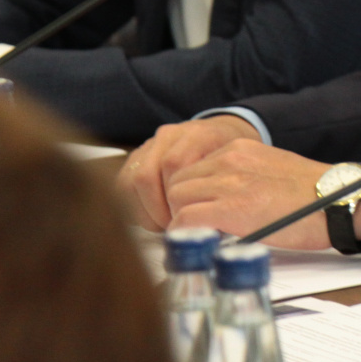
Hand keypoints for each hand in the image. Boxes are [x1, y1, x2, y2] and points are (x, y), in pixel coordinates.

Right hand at [118, 116, 260, 230]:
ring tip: (162, 224)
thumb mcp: (237, 169)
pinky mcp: (138, 155)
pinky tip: (152, 216)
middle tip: (170, 226)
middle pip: (146, 174)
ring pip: (131, 179)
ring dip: (143, 209)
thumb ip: (223, 187)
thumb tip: (207, 222)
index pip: (174, 164)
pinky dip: (134, 204)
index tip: (184, 218)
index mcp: (198, 135)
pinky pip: (124, 182)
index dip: (175, 197)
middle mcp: (171, 135)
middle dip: (155, 208)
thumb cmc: (231, 161)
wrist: (224, 135)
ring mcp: (152, 143)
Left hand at [163, 140, 342, 249]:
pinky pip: (185, 220)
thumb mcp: (271, 170)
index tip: (198, 210)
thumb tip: (220, 199)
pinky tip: (204, 241)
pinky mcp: (231, 208)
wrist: (338, 202)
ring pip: (176, 199)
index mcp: (240, 148)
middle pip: (176, 182)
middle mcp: (230, 159)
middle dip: (180, 206)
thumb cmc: (312, 195)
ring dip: (182, 219)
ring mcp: (229, 182)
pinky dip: (187, 233)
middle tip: (196, 226)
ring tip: (202, 234)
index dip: (190, 193)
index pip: (190, 168)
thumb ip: (242, 176)